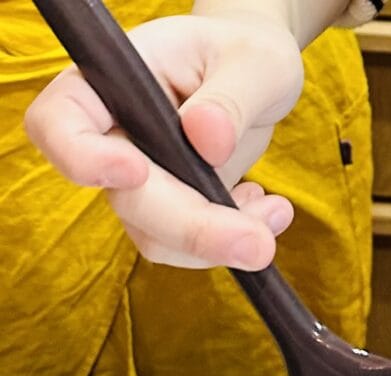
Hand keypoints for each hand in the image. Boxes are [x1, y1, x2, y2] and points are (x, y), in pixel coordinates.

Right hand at [24, 12, 303, 268]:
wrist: (255, 77)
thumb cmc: (245, 55)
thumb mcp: (254, 62)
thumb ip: (231, 96)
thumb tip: (207, 138)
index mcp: (112, 82)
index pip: (58, 124)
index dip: (83, 157)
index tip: (135, 171)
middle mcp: (116, 137)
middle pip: (128, 201)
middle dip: (194, 230)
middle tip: (258, 243)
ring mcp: (142, 181)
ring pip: (157, 237)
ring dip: (219, 243)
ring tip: (275, 210)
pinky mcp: (173, 210)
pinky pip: (188, 248)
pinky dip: (231, 243)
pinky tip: (267, 210)